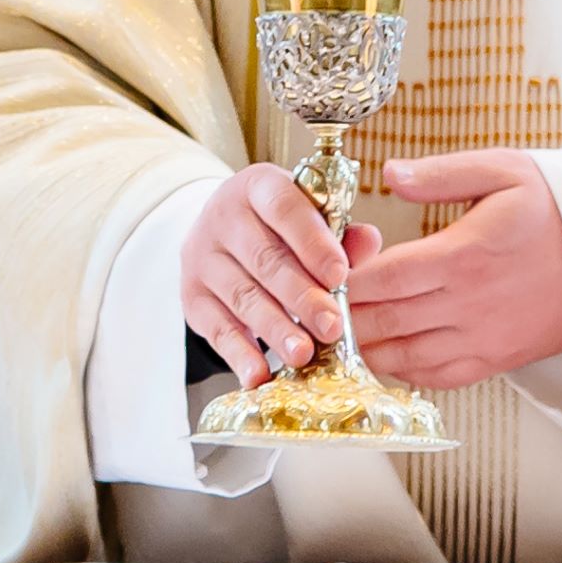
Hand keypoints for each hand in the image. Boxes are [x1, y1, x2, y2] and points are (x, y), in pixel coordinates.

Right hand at [184, 164, 383, 385]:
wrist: (224, 237)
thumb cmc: (281, 228)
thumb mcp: (310, 218)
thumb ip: (341, 232)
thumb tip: (369, 241)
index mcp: (258, 187)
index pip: (284, 207)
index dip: (312, 242)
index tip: (338, 275)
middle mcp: (222, 217)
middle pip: (264, 259)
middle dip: (301, 297)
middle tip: (332, 326)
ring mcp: (202, 258)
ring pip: (242, 296)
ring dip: (274, 329)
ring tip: (303, 354)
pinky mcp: (192, 296)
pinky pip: (216, 328)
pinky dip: (238, 354)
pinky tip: (259, 375)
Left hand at [347, 150, 561, 389]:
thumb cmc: (559, 211)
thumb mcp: (505, 171)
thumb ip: (441, 175)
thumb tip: (388, 175)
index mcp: (464, 255)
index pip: (382, 278)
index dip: (344, 279)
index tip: (325, 269)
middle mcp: (468, 305)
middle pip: (382, 322)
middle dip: (342, 316)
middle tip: (318, 304)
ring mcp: (481, 339)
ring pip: (400, 357)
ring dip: (365, 346)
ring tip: (341, 328)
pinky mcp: (495, 361)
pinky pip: (434, 376)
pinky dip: (401, 368)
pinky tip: (386, 349)